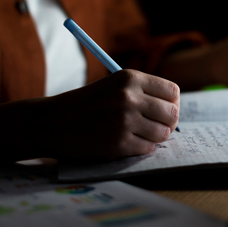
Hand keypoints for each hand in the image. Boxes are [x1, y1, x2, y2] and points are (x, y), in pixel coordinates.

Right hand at [45, 70, 179, 159]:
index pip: (172, 91)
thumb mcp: (114, 86)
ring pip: (162, 133)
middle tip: (155, 127)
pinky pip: (147, 148)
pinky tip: (126, 143)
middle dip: (167, 123)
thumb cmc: (86, 105)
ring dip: (154, 138)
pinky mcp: (119, 142)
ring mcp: (125, 120)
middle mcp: (129, 96)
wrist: (53, 121)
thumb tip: (174, 109)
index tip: (163, 112)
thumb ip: (142, 92)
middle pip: (172, 113)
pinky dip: (141, 148)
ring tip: (138, 135)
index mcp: (130, 78)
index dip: (171, 104)